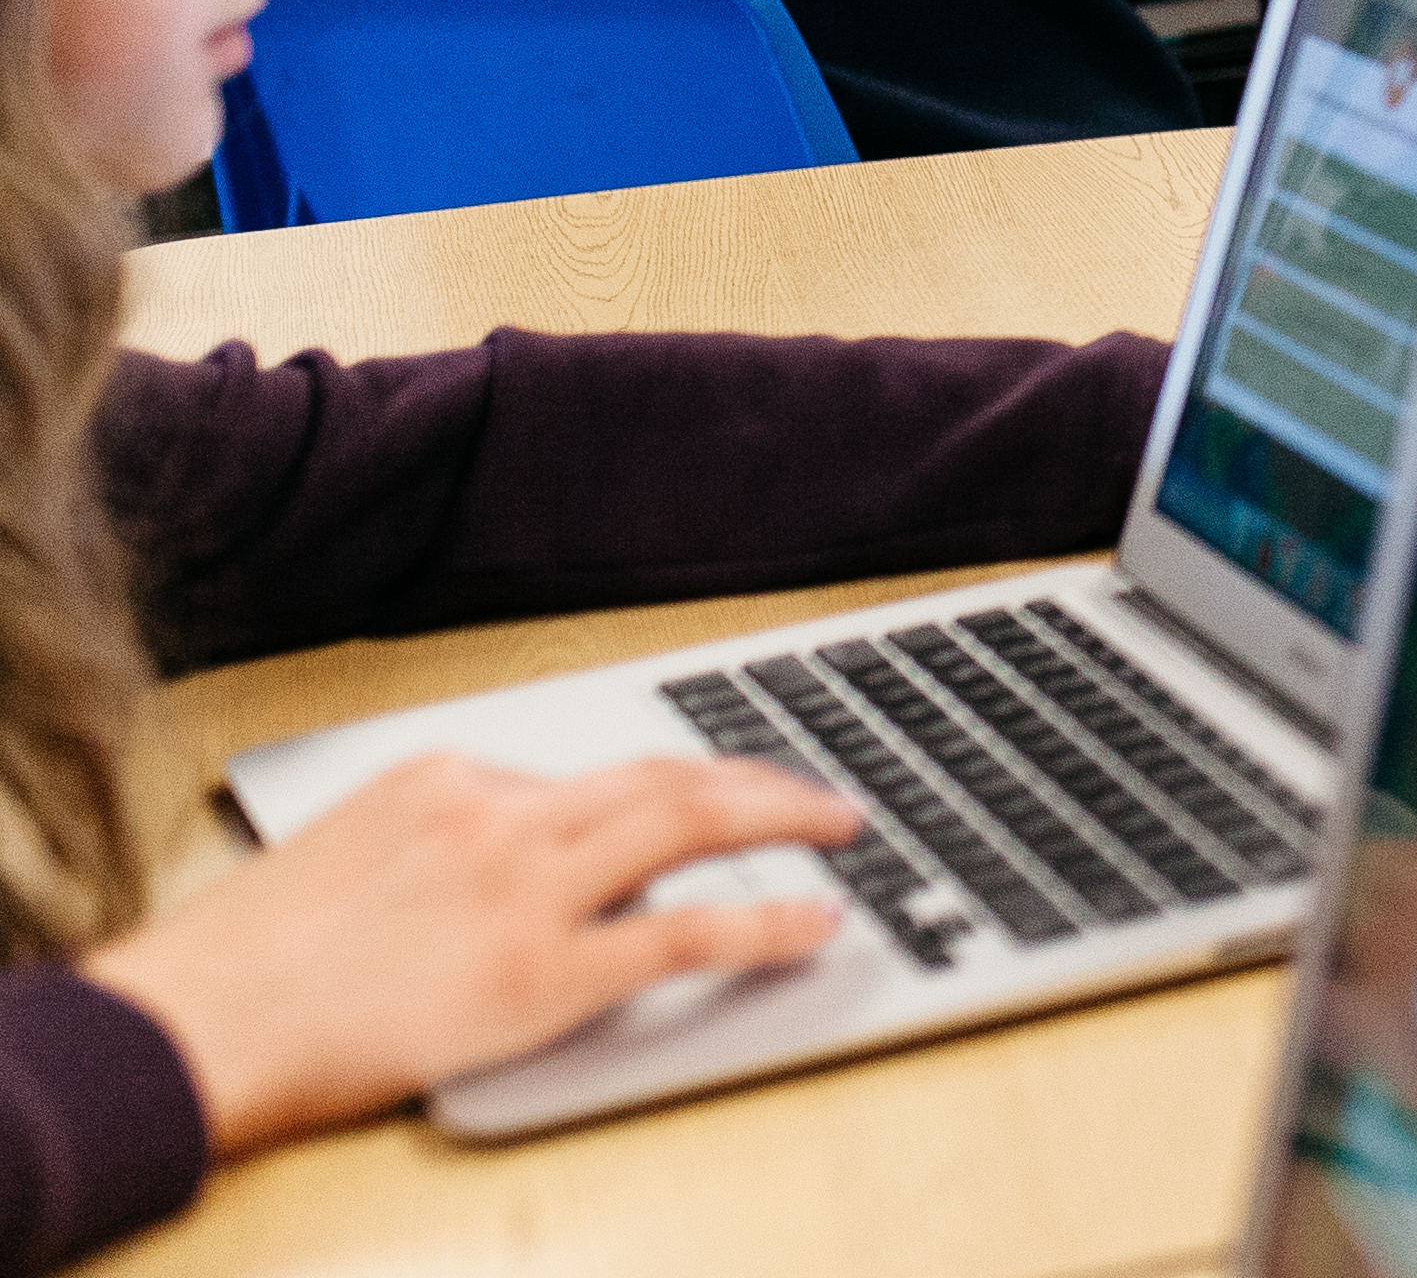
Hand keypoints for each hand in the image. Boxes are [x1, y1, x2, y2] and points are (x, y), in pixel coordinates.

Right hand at [86, 752, 858, 1152]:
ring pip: (690, 824)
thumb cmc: (242, 967)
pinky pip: (685, 936)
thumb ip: (435, 849)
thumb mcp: (345, 860)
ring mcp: (526, 889)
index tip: (716, 788)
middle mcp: (498, 814)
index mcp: (444, 778)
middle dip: (752, 776)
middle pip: (661, 774)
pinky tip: (816, 920)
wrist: (190, 1028)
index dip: (665, 786)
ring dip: (782, 817)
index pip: (583, 773)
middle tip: (814, 790)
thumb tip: (497, 874)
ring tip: (842, 824)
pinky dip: (765, 924)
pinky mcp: (540, 972)